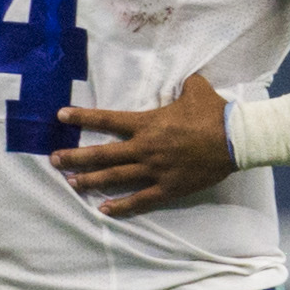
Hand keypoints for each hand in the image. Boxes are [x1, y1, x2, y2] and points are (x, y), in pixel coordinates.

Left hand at [50, 71, 234, 217]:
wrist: (235, 139)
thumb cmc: (215, 113)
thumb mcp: (196, 89)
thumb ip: (183, 84)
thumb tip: (184, 79)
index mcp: (148, 123)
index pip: (107, 119)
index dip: (82, 117)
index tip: (61, 116)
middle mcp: (145, 147)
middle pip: (102, 154)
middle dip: (75, 157)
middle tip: (54, 160)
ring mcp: (155, 170)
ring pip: (115, 177)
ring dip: (91, 180)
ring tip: (71, 183)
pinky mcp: (168, 187)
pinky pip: (140, 200)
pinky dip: (121, 206)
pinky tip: (104, 210)